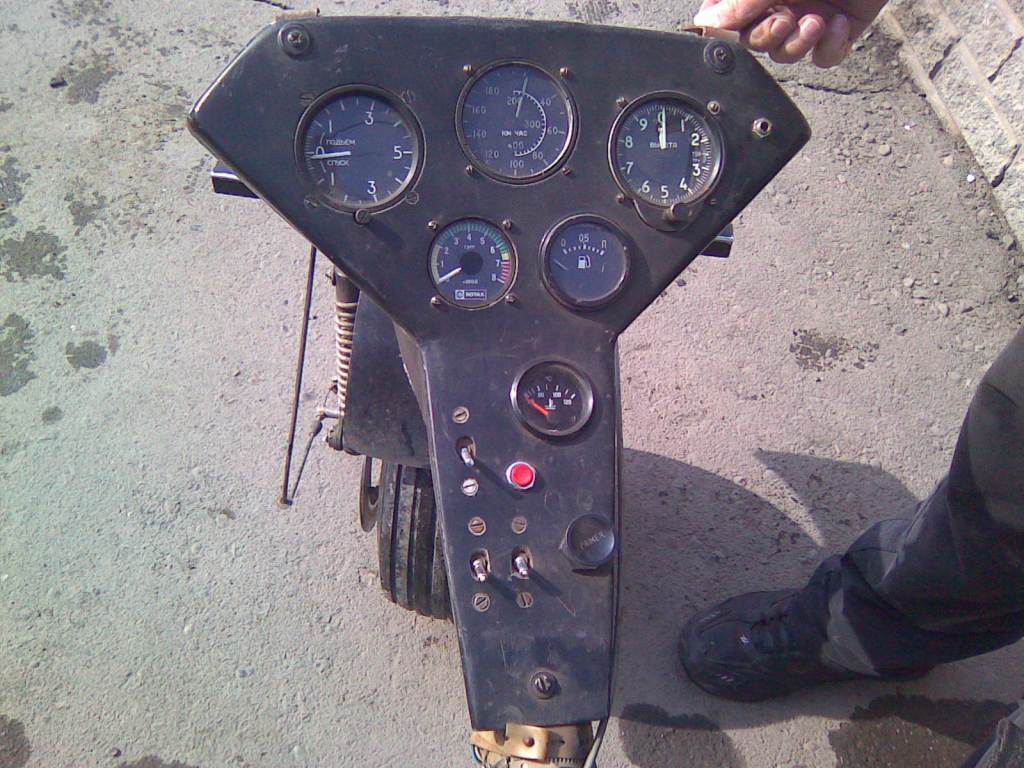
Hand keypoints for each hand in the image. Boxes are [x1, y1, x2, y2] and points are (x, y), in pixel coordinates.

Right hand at [693, 0, 888, 66]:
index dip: (725, 27)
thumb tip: (706, 22)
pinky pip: (823, 57)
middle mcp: (779, 1)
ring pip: (786, 54)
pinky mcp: (839, 29)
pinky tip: (839, 24)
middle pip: (754, 42)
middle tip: (786, 19)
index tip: (733, 26)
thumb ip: (744, 0)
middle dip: (769, 37)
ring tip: (818, 21)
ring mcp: (808, 15)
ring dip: (799, 44)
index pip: (725, 15)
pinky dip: (829, 47)